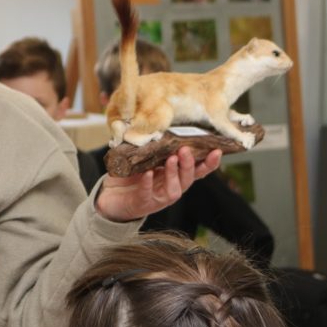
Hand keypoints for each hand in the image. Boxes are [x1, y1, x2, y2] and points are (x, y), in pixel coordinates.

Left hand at [95, 146, 220, 222]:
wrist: (109, 197)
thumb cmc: (130, 176)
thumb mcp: (143, 159)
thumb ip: (153, 147)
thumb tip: (156, 123)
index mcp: (174, 177)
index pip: (197, 171)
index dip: (209, 163)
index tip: (217, 151)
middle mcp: (171, 188)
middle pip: (188, 178)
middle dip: (189, 164)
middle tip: (185, 150)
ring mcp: (158, 198)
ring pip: (174, 189)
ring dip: (174, 173)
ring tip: (171, 159)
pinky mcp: (142, 204)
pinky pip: (147, 193)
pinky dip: (148, 183)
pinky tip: (147, 173)